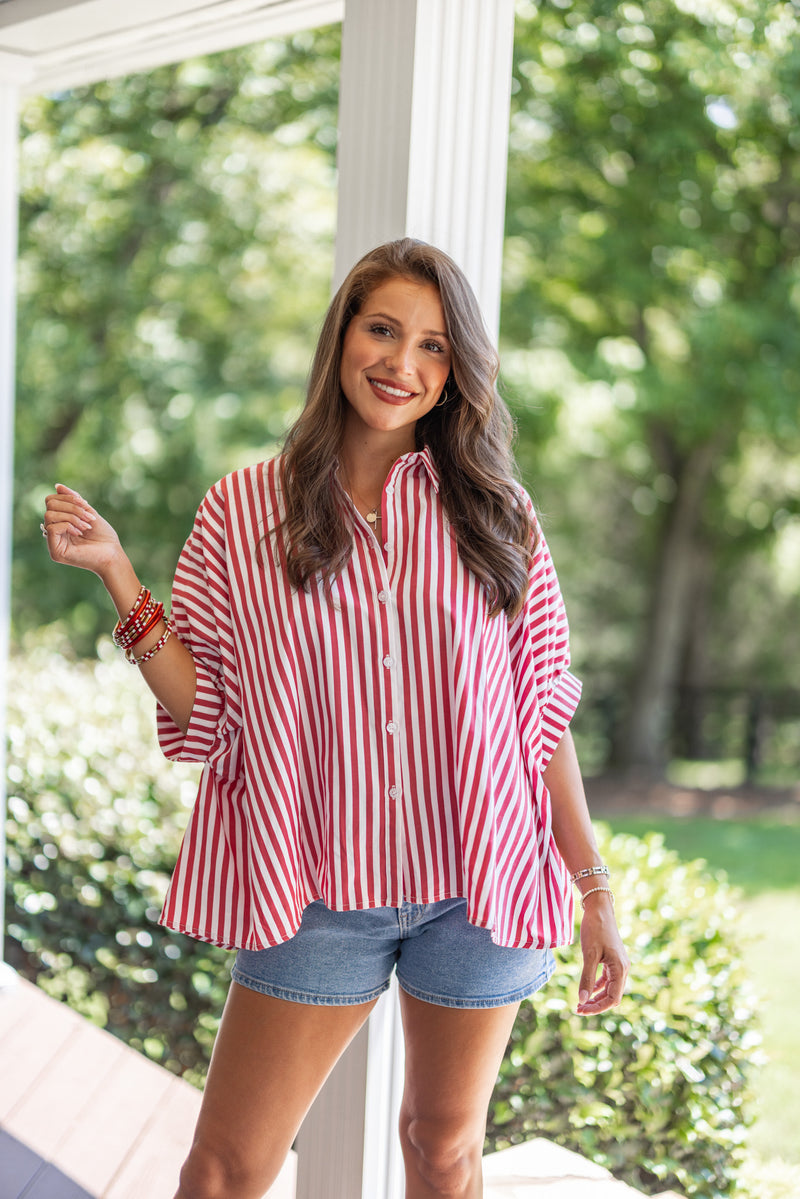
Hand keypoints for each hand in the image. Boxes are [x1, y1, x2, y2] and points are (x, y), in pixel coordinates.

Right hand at [42, 484, 122, 578]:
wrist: (113, 555)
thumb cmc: (104, 536)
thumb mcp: (89, 512)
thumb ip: (74, 500)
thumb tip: (57, 486)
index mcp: (61, 521)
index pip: (51, 500)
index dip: (67, 497)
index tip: (86, 505)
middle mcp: (54, 531)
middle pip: (50, 505)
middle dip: (71, 507)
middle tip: (88, 517)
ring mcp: (53, 542)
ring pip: (49, 515)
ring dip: (72, 516)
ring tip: (86, 526)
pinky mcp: (55, 552)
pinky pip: (52, 528)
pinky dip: (68, 526)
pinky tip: (80, 533)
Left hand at [576, 897, 628, 1015]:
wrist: (599, 909)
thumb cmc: (595, 929)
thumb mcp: (589, 954)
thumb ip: (587, 978)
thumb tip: (582, 999)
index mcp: (620, 969)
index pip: (612, 999)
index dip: (597, 1008)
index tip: (581, 1010)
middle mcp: (623, 968)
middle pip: (612, 996)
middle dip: (596, 1004)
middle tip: (578, 1009)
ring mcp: (619, 964)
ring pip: (610, 988)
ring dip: (597, 997)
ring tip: (581, 1003)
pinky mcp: (613, 960)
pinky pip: (608, 979)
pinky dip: (598, 986)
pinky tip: (588, 990)